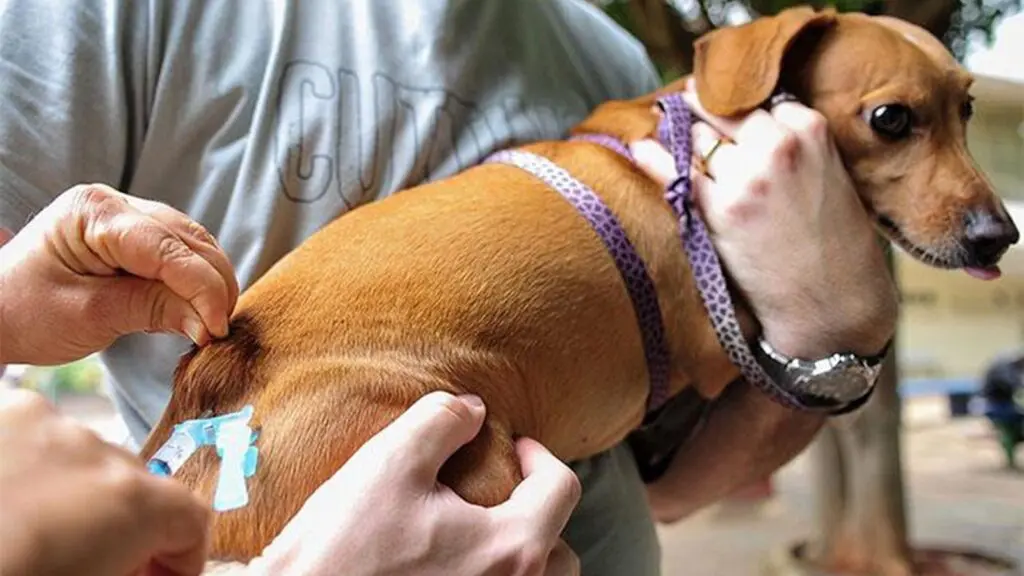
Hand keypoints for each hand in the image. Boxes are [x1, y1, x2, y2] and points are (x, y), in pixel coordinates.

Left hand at [0, 184, 238, 364]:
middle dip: (213, 285)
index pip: (168, 248)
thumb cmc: (25, 312)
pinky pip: (182, 253)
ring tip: (212, 324)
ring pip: (194, 244)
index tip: (218, 329)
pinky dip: (197, 280)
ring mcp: (128, 215)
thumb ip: (151, 311)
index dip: (202, 288)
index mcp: (94, 212)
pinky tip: (198, 309)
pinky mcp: (136, 235)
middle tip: (220, 332)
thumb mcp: (87, 316)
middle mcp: (116, 203)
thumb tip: (210, 324)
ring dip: (210, 283)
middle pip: (189, 240)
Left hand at [0, 388, 210, 575]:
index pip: (194, 520)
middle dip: (127, 525)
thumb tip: (153, 568)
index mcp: (130, 501)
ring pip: (93, 460)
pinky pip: (50, 439)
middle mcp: (100, 451)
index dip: (183, 560)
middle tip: (101, 563)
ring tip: (46, 535)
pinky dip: (45, 468)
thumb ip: (142, 567)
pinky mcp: (15, 415)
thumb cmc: (18, 574)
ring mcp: (52, 426)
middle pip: (140, 487)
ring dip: (83, 494)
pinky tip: (19, 501)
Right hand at [245, 391, 581, 575]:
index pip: (560, 489)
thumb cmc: (344, 550)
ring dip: (520, 554)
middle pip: (560, 551)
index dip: (538, 455)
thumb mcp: (391, 462)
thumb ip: (441, 421)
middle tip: (502, 490)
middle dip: (539, 514)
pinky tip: (451, 564)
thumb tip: (471, 410)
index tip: (511, 444)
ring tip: (480, 532)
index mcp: (510, 549)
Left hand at [632, 79, 896, 357]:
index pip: (758, 101)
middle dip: (703, 112)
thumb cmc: (834, 241)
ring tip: (666, 128)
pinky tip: (642, 147)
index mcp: (810, 129)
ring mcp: (746, 178)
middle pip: (723, 112)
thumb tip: (745, 119)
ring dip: (683, 137)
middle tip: (684, 107)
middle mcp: (777, 146)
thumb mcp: (829, 173)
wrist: (833, 300)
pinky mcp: (721, 211)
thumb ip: (794, 142)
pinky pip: (676, 173)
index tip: (720, 107)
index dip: (738, 110)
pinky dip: (654, 158)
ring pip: (699, 139)